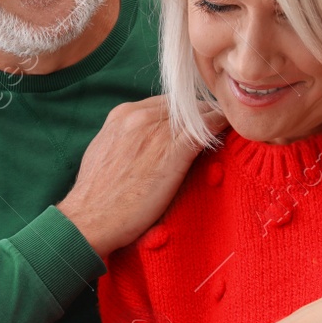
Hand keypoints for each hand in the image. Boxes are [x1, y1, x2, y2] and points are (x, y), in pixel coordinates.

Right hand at [57, 96, 224, 258]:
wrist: (91, 218)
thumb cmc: (97, 195)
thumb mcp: (106, 152)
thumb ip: (126, 138)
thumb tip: (141, 143)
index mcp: (122, 114)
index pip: (164, 104)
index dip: (182, 115)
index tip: (192, 126)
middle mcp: (140, 114)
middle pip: (184, 105)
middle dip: (199, 116)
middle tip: (212, 130)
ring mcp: (158, 130)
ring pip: (199, 113)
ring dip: (212, 122)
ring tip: (224, 132)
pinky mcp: (175, 149)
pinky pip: (209, 128)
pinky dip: (221, 127)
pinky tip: (230, 133)